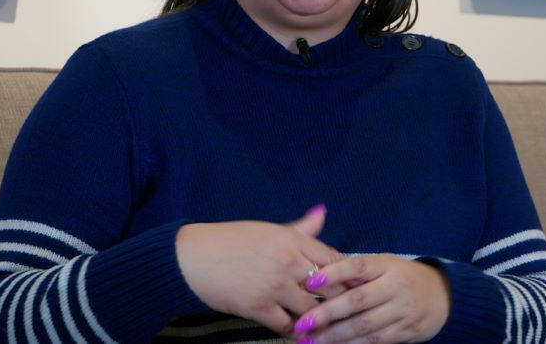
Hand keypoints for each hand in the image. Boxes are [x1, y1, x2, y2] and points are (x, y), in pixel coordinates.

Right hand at [176, 206, 340, 334]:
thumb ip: (300, 229)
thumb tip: (322, 214)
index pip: (335, 259)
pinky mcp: (259, 307)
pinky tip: (299, 332)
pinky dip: (294, 330)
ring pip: (313, 310)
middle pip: (331, 286)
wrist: (192, 258)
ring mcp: (275, 286)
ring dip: (319, 319)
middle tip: (348, 310)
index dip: (347, 274)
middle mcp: (288, 261)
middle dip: (341, 299)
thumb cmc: (230, 241)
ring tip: (326, 325)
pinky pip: (287, 326)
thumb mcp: (267, 229)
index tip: (354, 285)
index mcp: (292, 239)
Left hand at [291, 254, 449, 343]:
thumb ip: (357, 271)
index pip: (359, 266)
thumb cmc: (403, 278)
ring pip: (364, 325)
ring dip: (335, 335)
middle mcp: (396, 287)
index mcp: (387, 265)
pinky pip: (375, 341)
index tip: (311, 282)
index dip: (335, 273)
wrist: (443, 295)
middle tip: (302, 322)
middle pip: (358, 301)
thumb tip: (318, 277)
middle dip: (327, 313)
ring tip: (311, 340)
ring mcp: (402, 310)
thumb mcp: (385, 265)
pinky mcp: (406, 331)